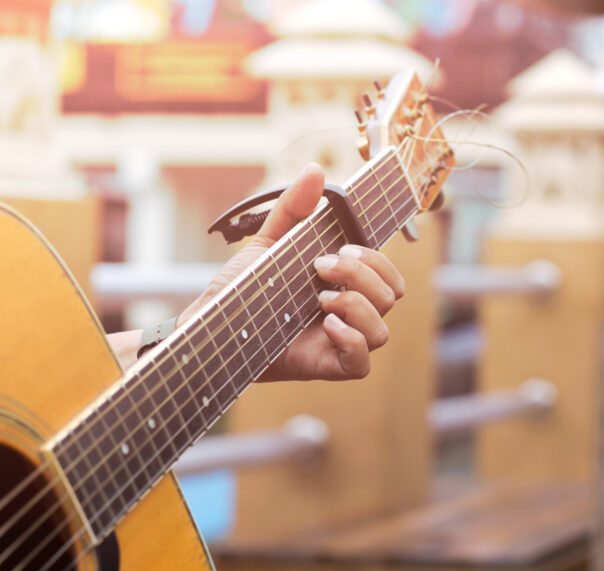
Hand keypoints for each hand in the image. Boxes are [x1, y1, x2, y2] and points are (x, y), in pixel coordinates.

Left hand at [178, 162, 404, 380]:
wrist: (212, 327)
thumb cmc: (241, 291)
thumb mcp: (268, 244)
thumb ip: (293, 210)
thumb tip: (316, 171)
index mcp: (343, 286)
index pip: (387, 274)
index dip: (377, 259)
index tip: (341, 246)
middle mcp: (348, 314)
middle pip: (391, 296)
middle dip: (362, 275)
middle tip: (321, 268)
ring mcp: (339, 343)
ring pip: (382, 331)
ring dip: (357, 306)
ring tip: (319, 299)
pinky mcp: (327, 367)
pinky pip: (362, 363)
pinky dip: (352, 341)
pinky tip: (326, 325)